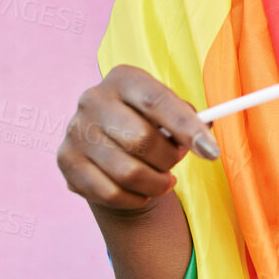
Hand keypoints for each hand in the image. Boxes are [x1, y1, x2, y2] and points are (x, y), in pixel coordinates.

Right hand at [57, 65, 219, 216]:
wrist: (109, 147)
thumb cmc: (148, 125)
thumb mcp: (169, 112)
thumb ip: (189, 118)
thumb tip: (206, 134)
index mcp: (123, 79)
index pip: (157, 101)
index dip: (187, 127)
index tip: (211, 152)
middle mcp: (94, 99)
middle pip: (142, 139)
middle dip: (170, 159)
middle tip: (177, 162)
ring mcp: (76, 131)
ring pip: (128, 172)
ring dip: (156, 184)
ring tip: (164, 180)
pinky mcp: (67, 161)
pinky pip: (110, 193)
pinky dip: (135, 198)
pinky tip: (143, 192)